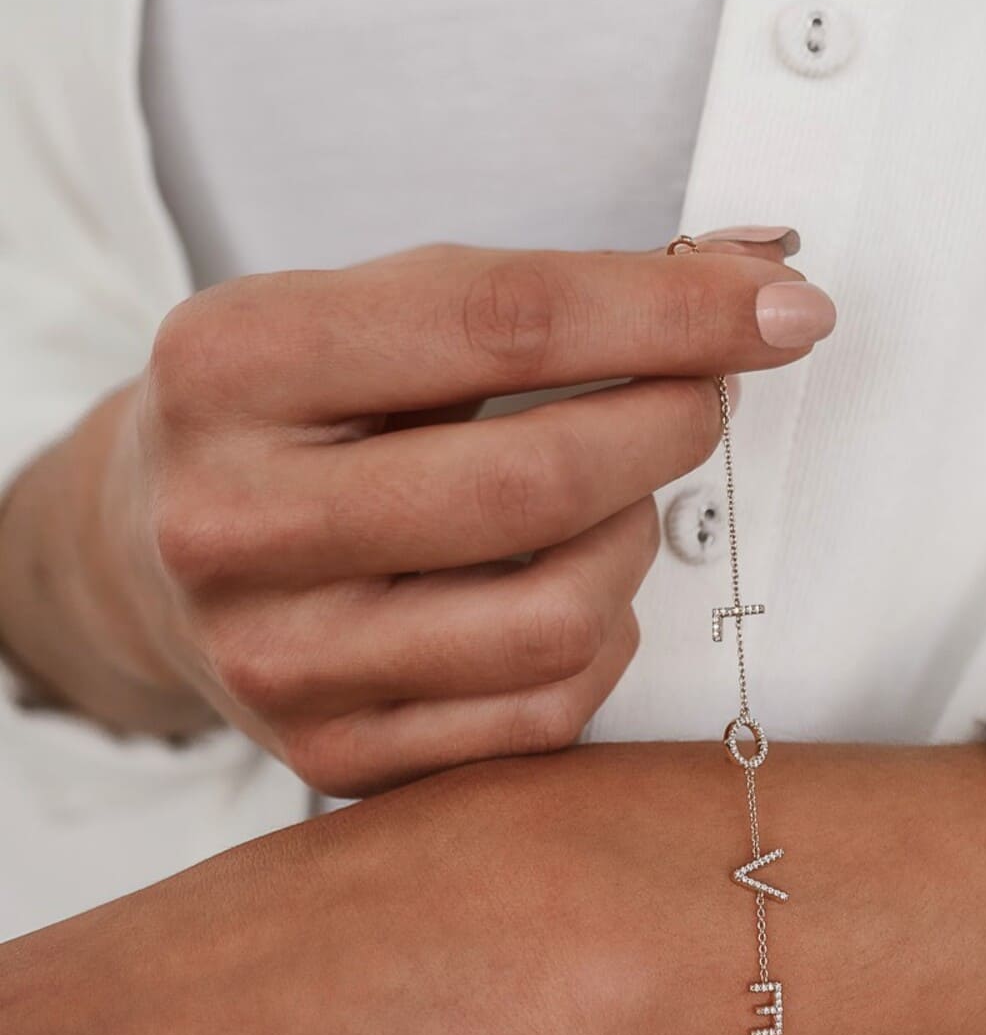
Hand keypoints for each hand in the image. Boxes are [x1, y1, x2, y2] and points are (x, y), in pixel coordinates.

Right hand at [0, 235, 832, 792]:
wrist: (152, 554)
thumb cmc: (293, 420)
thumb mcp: (368, 314)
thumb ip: (545, 296)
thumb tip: (759, 279)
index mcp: (232, 364)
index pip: (502, 323)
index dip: (672, 313)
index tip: (784, 305)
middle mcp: (231, 521)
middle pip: (538, 483)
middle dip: (669, 428)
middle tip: (706, 401)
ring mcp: (276, 657)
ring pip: (555, 620)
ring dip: (632, 546)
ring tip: (614, 502)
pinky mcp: (329, 755)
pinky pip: (544, 711)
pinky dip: (602, 642)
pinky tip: (573, 590)